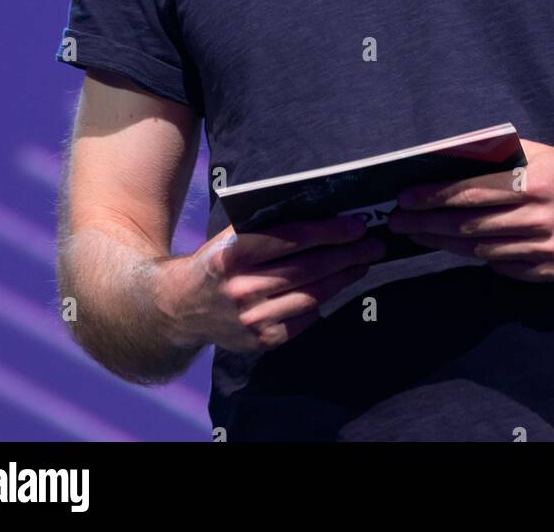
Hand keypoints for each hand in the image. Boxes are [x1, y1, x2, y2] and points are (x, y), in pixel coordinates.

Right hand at [155, 215, 386, 353]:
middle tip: (374, 243)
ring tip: (364, 263)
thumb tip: (322, 213)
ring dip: (344, 277)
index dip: (328, 231)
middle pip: (309, 268)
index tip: (356, 224)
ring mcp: (251, 319)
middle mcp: (241, 288)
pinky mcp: (261, 341)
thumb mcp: (230, 236)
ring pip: (312, 295)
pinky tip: (338, 285)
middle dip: (347, 253)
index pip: (291, 239)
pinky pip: (305, 319)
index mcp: (232, 254)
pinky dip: (324, 301)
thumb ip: (265, 227)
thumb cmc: (216, 261)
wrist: (180, 308)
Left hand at [387, 139, 553, 281]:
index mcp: (532, 182)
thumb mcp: (535, 153)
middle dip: (426, 223)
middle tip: (398, 222)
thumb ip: (496, 156)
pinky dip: (474, 256)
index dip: (434, 196)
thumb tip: (445, 159)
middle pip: (468, 224)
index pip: (471, 191)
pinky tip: (452, 246)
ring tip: (416, 234)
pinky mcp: (547, 271)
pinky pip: (500, 266)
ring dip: (442, 242)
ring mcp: (543, 249)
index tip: (405, 197)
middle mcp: (538, 217)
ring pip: (479, 249)